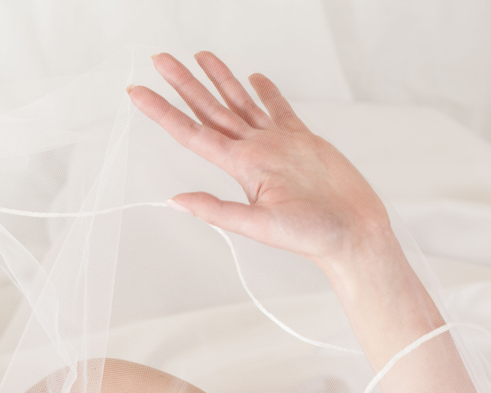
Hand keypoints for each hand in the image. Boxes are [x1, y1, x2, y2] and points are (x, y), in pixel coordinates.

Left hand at [129, 52, 391, 268]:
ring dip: (219, 80)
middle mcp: (253, 151)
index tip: (138, 92)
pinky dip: (265, 92)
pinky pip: (278, 109)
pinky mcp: (302, 140)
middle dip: (184, 84)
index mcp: (241, 166)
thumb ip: (217, 210)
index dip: (162, 111)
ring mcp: (276, 144)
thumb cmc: (310, 236)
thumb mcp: (258, 225)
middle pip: (210, 109)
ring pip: (240, 103)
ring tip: (200, 57)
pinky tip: (252, 79)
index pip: (192, 132)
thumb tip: (175, 201)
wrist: (352, 233)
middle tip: (160, 59)